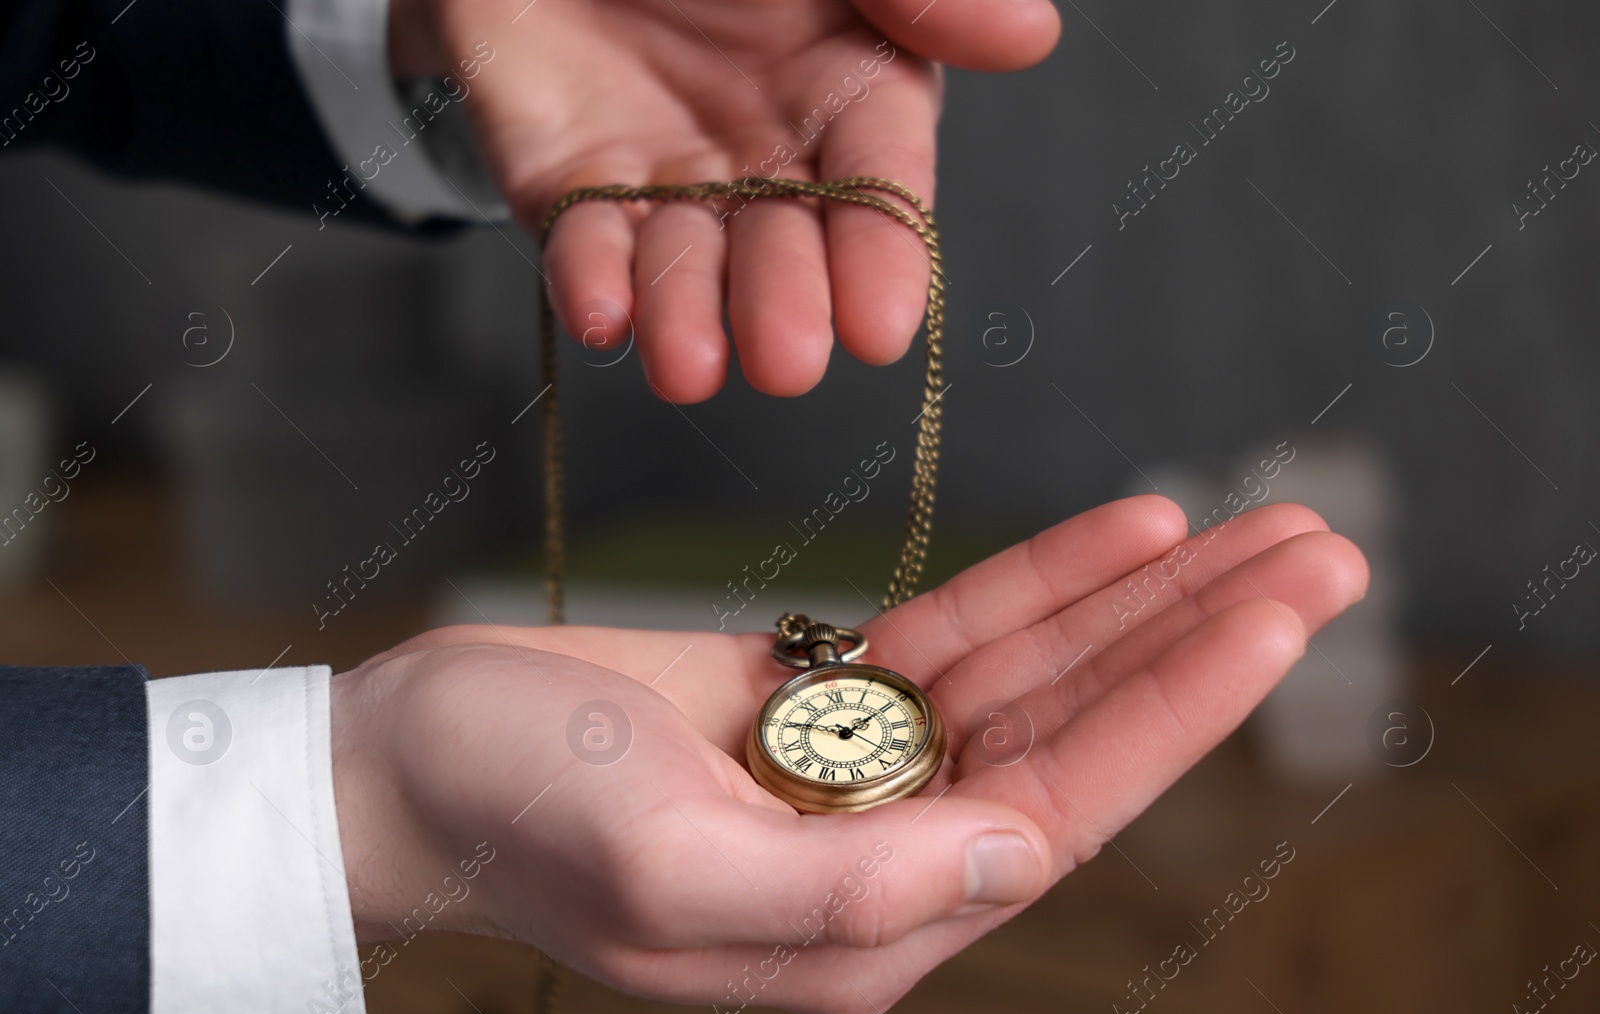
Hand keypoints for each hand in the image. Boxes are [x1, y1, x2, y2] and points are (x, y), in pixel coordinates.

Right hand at [329, 497, 1366, 1013]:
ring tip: (1255, 523)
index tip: (1277, 612)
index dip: (1176, 706)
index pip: (1061, 808)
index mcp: (867, 922)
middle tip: (1319, 547)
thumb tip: (1020, 853)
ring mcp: (860, 770)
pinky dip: (1041, 581)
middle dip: (1198, 640)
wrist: (410, 755)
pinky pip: (957, 634)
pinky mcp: (820, 697)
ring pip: (1035, 674)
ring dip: (1144, 598)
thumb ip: (843, 892)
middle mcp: (888, 854)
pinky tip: (1129, 530)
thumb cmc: (509, 814)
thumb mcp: (660, 870)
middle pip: (1078, 733)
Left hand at [387, 0, 1059, 401]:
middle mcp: (766, 149)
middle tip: (786, 361)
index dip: (881, 257)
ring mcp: (667, 170)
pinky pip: (581, 240)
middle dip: (783, 303)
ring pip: (683, 259)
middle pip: (783, 243)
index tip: (880, 329)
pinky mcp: (568, 179)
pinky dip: (590, 281)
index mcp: (850, 87)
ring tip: (687, 367)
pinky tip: (606, 317)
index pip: (879, 186)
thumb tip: (1032, 35)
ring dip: (686, 316)